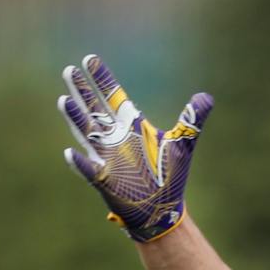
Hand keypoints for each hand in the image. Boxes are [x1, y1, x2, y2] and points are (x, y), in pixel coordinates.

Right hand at [59, 54, 212, 242]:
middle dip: (82, 92)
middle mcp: (116, 139)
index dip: (102, 79)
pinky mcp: (104, 180)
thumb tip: (205, 98)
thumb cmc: (170, 177)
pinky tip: (69, 153)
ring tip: (64, 100)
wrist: (163, 209)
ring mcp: (107, 158)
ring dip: (76, 119)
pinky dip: (80, 163)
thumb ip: (192, 120)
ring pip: (87, 134)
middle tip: (69, 70)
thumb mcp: (183, 144)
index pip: (114, 97)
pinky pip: (89, 170)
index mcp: (132, 127)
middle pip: (94, 110)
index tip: (89, 60)